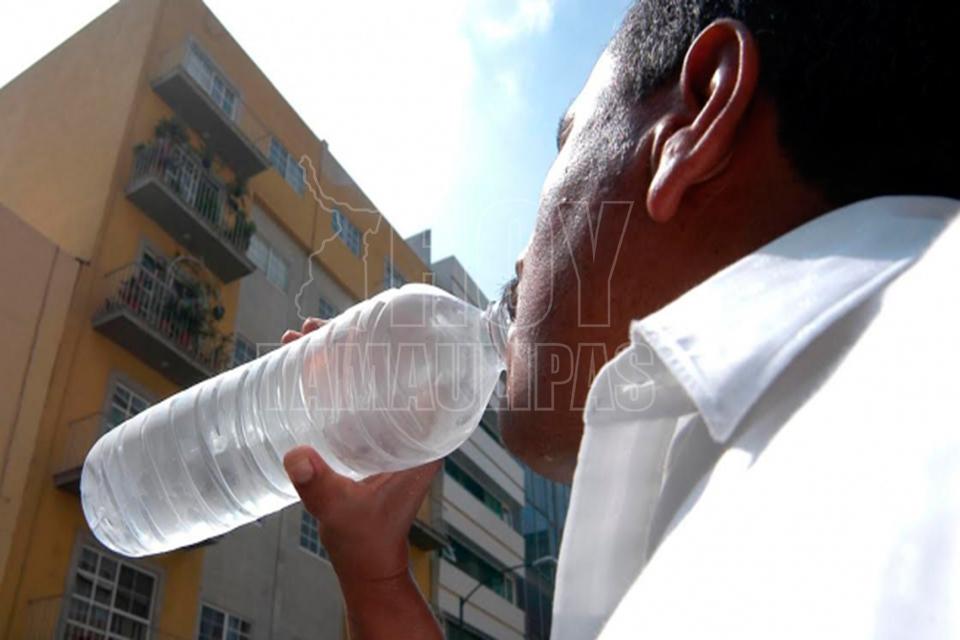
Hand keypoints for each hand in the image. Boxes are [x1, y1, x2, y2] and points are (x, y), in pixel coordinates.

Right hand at [279, 318, 442, 638]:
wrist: (367, 569)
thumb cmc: (366, 542)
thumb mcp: (340, 509)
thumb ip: (320, 485)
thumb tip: (295, 455)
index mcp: (424, 441)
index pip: (418, 378)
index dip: (388, 346)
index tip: (353, 325)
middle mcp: (411, 433)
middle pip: (387, 373)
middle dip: (347, 345)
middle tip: (309, 329)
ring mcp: (389, 438)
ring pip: (367, 386)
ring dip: (335, 362)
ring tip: (297, 343)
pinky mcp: (370, 446)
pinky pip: (354, 405)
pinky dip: (331, 387)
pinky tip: (302, 376)